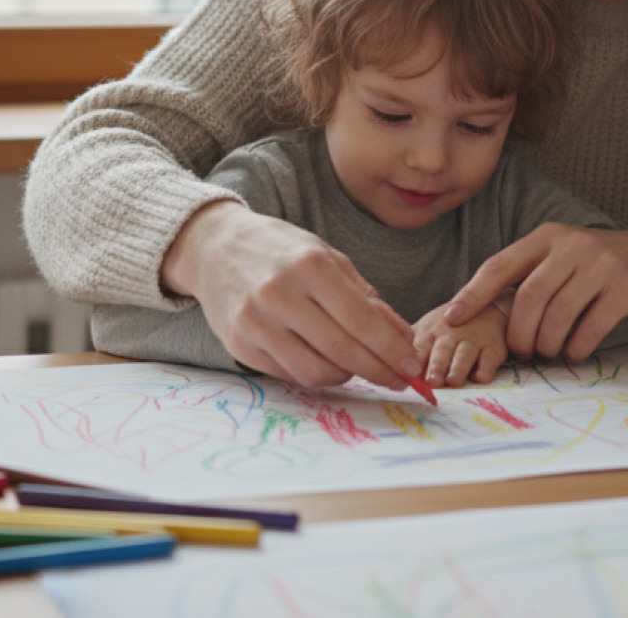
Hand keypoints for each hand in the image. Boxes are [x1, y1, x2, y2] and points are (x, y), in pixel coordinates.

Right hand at [162, 200, 421, 390]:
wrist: (214, 248)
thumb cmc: (280, 251)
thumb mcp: (328, 258)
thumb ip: (366, 297)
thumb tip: (402, 338)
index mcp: (309, 266)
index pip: (361, 320)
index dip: (392, 349)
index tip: (413, 364)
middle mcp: (279, 295)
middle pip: (342, 351)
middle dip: (379, 370)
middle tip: (399, 378)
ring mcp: (255, 323)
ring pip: (316, 372)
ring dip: (348, 376)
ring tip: (360, 366)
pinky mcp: (239, 346)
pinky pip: (290, 374)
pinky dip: (316, 374)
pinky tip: (327, 363)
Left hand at [412, 300, 509, 386]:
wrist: (487, 307)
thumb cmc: (450, 325)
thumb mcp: (427, 329)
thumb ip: (411, 349)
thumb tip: (387, 369)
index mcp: (430, 332)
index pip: (419, 348)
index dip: (413, 360)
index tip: (408, 374)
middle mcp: (451, 335)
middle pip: (442, 351)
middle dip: (436, 365)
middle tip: (431, 381)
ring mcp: (473, 340)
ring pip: (465, 354)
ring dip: (458, 367)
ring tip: (453, 380)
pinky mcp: (493, 348)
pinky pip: (490, 358)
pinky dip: (486, 368)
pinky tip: (481, 376)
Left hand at [442, 224, 627, 361]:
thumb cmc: (602, 267)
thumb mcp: (564, 258)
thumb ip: (531, 277)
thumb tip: (482, 313)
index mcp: (548, 237)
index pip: (500, 264)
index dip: (473, 293)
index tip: (453, 318)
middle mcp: (572, 245)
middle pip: (529, 297)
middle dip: (519, 334)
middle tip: (521, 353)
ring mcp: (602, 264)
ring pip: (558, 315)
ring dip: (546, 344)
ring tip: (548, 353)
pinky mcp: (627, 287)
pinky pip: (590, 327)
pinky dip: (576, 347)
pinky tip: (575, 351)